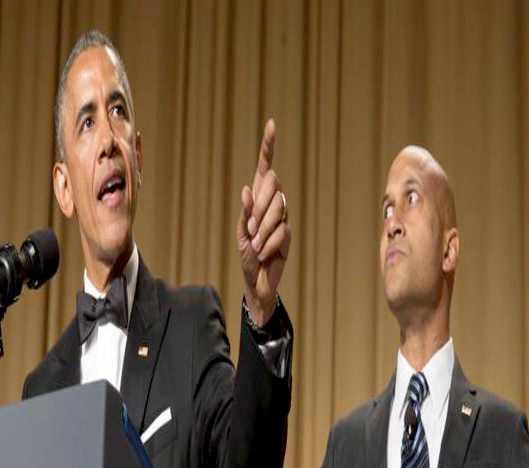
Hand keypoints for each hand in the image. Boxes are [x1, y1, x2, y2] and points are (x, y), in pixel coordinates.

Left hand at [236, 119, 290, 325]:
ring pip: (278, 208)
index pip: (265, 168)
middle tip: (250, 229)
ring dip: (263, 229)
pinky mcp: (288, 236)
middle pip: (273, 185)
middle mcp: (272, 205)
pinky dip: (270, 244)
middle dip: (260, 206)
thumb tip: (247, 189)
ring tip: (256, 247)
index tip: (271, 124)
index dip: (268, 147)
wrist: (257, 281)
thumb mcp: (240, 235)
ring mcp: (282, 219)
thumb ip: (245, 214)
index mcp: (257, 200)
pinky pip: (282, 231)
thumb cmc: (247, 257)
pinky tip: (265, 254)